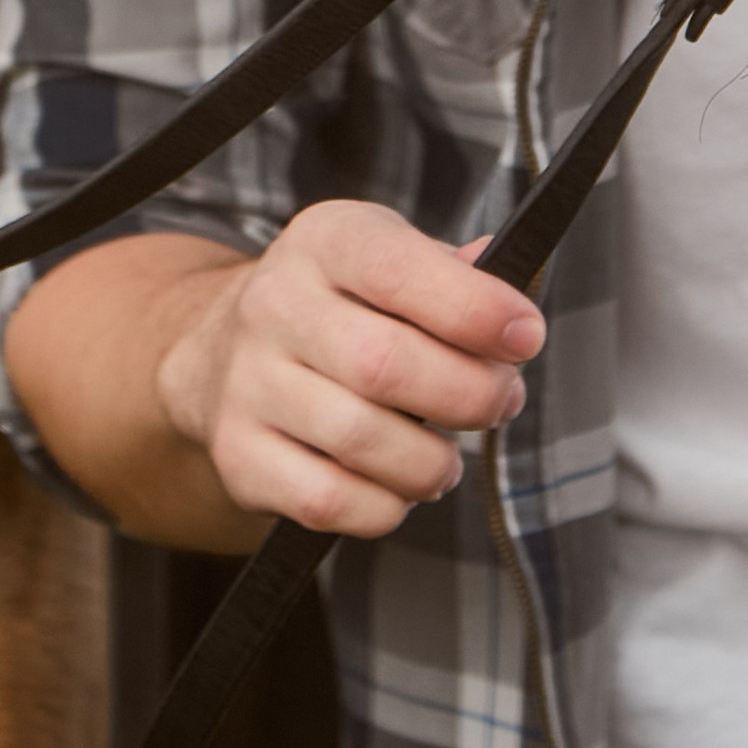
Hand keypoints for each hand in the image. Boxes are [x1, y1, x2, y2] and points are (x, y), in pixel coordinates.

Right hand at [153, 202, 544, 542]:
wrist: (220, 351)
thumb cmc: (339, 304)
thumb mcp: (389, 256)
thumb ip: (455, 275)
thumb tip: (511, 298)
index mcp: (326, 240)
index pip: (399, 270)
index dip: (475, 309)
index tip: (526, 337)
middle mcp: (275, 303)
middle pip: (386, 365)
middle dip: (469, 395)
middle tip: (502, 401)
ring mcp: (248, 382)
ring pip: (360, 441)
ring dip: (431, 462)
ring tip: (447, 457)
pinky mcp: (238, 454)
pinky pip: (328, 501)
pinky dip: (383, 507)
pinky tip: (397, 487)